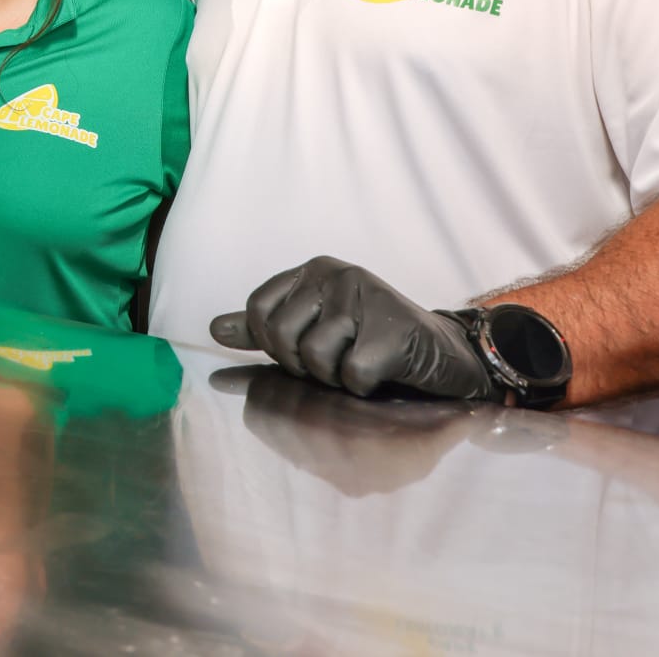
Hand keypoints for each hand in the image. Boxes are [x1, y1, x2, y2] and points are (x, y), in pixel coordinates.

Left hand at [210, 257, 501, 400]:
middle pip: (281, 336)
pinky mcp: (391, 330)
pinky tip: (383, 374)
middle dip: (304, 365)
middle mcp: (336, 274)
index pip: (258, 310)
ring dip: (336, 377)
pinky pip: (351, 374)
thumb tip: (214, 331)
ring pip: (315, 357)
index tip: (303, 350)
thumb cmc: (372, 343)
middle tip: (337, 361)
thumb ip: (264, 328)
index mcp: (312, 271)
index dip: (274, 344)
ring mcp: (365, 298)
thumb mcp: (315, 328)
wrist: (444, 356)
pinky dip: (364, 387)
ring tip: (361, 364)